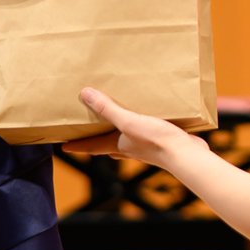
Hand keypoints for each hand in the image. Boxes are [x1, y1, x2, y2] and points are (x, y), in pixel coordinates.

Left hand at [63, 87, 190, 164]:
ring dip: (117, 134)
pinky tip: (146, 118)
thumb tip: (85, 94)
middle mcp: (129, 148)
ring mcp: (145, 147)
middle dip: (96, 140)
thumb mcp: (128, 121)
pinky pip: (144, 134)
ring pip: (125, 140)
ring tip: (114, 122)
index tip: (63, 147)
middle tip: (87, 133)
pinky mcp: (160, 142)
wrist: (186, 154)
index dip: (77, 146)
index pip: (91, 146)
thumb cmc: (156, 141)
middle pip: (106, 145)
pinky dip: (139, 127)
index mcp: (118, 145)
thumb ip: (108, 108)